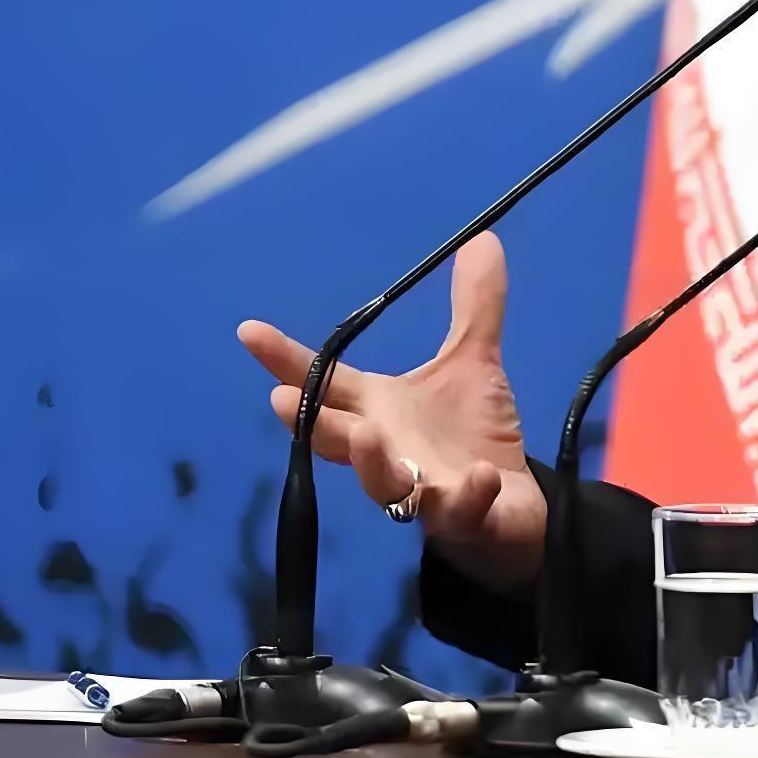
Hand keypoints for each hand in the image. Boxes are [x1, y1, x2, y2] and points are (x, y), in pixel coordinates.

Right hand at [239, 232, 546, 584]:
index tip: (248, 331)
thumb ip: (475, 307)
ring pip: (384, 485)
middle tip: (280, 400)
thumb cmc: (472, 437)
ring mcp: (421, 492)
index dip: (286, 360)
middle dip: (313, 423)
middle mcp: (388, 452)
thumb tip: (482, 238)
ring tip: (365, 435)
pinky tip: (480, 476)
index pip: (326, 383)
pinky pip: (459, 511)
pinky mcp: (465, 519)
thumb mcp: (474, 364)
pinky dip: (467, 496)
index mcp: (380, 411)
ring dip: (371, 463)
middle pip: (337, 440)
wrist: (508, 510)